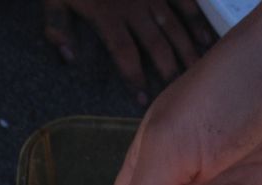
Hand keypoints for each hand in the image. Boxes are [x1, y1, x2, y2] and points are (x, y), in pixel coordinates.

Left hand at [42, 0, 213, 104]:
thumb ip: (57, 24)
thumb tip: (67, 57)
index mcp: (107, 16)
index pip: (124, 54)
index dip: (135, 78)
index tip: (142, 99)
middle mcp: (133, 8)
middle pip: (155, 45)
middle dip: (168, 70)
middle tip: (180, 91)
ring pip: (173, 26)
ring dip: (186, 49)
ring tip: (196, 70)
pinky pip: (183, 0)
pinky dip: (195, 18)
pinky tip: (204, 36)